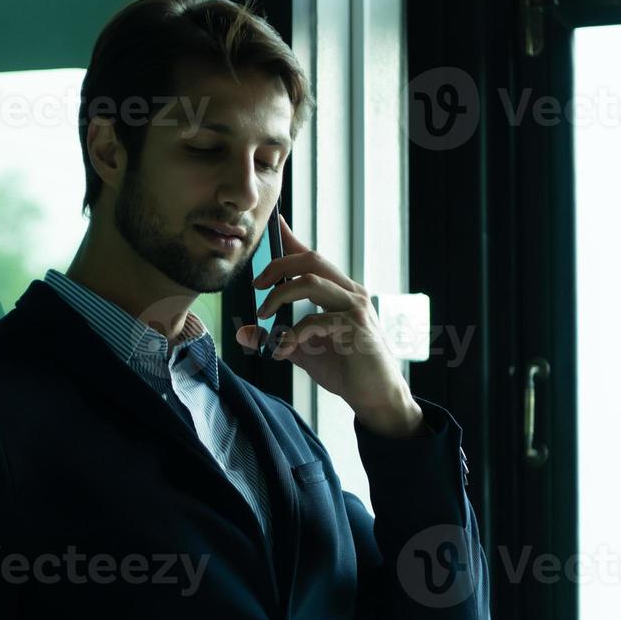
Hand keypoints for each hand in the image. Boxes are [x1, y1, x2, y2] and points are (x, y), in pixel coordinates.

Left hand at [235, 213, 424, 437]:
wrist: (375, 396)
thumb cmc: (345, 369)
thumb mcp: (303, 350)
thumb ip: (277, 337)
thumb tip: (245, 333)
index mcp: (340, 291)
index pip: (312, 257)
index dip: (290, 238)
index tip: (273, 223)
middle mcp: (350, 292)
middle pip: (310, 260)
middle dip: (277, 266)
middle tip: (257, 285)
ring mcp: (355, 308)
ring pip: (311, 282)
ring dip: (279, 296)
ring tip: (263, 316)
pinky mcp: (356, 329)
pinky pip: (316, 321)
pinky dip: (292, 334)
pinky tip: (282, 350)